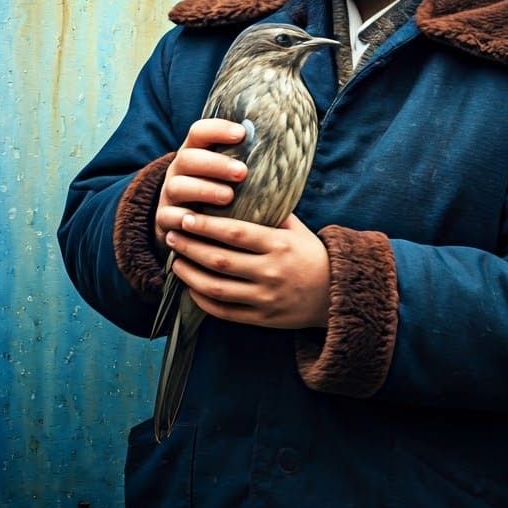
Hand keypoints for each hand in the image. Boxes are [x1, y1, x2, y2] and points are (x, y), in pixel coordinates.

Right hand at [155, 119, 247, 250]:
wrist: (188, 226)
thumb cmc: (221, 193)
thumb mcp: (230, 176)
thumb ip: (248, 162)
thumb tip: (289, 147)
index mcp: (195, 152)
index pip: (200, 131)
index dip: (218, 129)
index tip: (242, 133)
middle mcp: (179, 170)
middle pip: (189, 158)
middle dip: (216, 164)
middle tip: (242, 172)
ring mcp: (169, 194)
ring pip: (178, 186)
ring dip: (204, 190)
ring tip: (229, 197)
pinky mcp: (164, 219)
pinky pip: (167, 217)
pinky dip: (182, 219)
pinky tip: (199, 222)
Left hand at [164, 213, 330, 329]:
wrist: (336, 293)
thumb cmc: (311, 254)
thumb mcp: (297, 229)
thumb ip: (271, 212)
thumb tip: (242, 188)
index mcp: (279, 245)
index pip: (235, 233)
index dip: (206, 226)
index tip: (186, 217)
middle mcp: (271, 272)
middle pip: (219, 260)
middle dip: (190, 246)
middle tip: (171, 234)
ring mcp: (265, 298)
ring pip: (216, 288)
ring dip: (190, 274)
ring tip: (175, 260)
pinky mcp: (262, 319)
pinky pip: (224, 311)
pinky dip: (203, 300)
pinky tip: (191, 286)